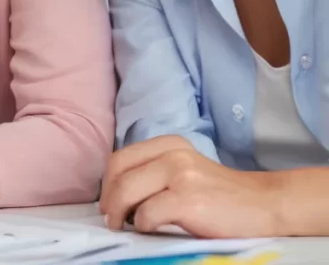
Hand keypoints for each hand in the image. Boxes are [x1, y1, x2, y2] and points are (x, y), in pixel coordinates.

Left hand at [100, 135, 282, 236]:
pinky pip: (147, 213)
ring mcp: (181, 175)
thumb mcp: (185, 169)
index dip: (108, 183)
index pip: (120, 158)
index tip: (108, 203)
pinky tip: (151, 229)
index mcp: (168, 144)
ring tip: (124, 226)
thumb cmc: (220, 194)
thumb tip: (117, 194)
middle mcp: (173, 154)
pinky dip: (142, 224)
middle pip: (118, 172)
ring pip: (126, 191)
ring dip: (119, 213)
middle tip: (112, 219)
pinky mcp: (188, 199)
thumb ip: (154, 171)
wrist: (265, 205)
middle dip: (108, 199)